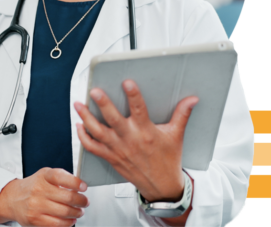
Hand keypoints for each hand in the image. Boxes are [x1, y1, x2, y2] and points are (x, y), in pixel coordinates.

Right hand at [0, 168, 88, 226]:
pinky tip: (71, 220)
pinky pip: (56, 224)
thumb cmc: (34, 185)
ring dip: (76, 213)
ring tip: (79, 211)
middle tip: (85, 202)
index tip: (84, 187)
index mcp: (44, 176)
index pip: (61, 177)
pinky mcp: (35, 220)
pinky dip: (68, 223)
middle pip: (67, 197)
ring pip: (64, 212)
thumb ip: (61, 177)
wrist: (14, 198)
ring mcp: (36, 206)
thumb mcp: (45, 175)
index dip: (75, 182)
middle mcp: (39, 190)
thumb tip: (80, 185)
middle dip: (81, 201)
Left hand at [74, 79, 197, 202]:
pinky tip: (78, 125)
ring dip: (86, 118)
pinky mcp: (110, 157)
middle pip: (113, 120)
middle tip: (94, 91)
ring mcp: (118, 149)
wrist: (161, 187)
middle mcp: (130, 139)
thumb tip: (193, 99)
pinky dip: (83, 137)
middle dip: (102, 105)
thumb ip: (182, 115)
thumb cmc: (168, 160)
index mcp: (146, 132)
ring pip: (98, 132)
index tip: (127, 82)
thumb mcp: (176, 136)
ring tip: (78, 104)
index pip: (139, 110)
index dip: (133, 95)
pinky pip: (93, 148)